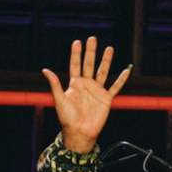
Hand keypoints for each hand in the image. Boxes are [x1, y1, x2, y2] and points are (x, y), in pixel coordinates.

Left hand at [42, 37, 130, 153]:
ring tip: (109, 48)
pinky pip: (115, 87)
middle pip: (89, 64)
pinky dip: (121, 79)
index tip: (77, 42)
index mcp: (75, 84)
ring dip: (106, 61)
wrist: (79, 133)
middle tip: (92, 38)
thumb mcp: (60, 99)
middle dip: (91, 52)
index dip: (76, 54)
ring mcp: (97, 91)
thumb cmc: (67, 118)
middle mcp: (86, 85)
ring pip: (102, 72)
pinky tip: (126, 70)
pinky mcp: (106, 99)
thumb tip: (45, 70)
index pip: (75, 65)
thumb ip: (55, 84)